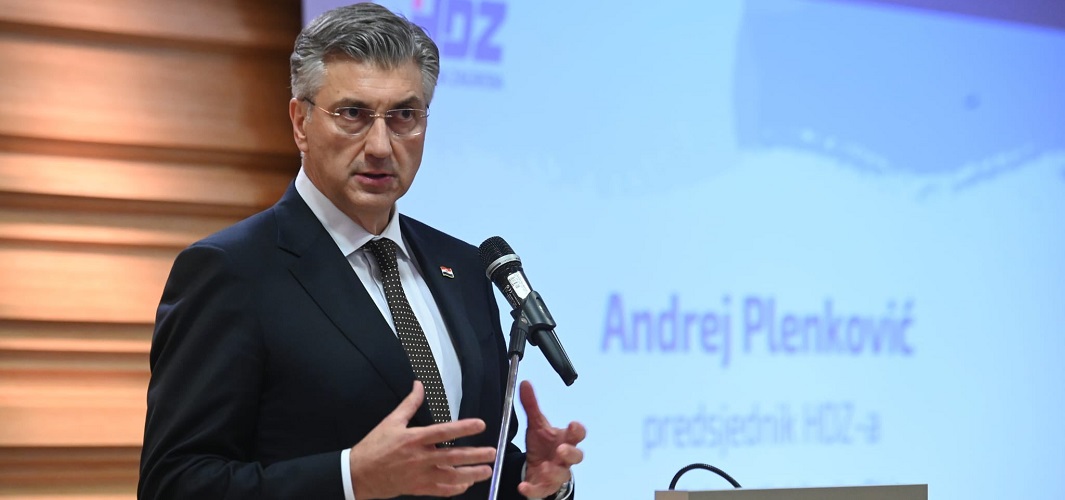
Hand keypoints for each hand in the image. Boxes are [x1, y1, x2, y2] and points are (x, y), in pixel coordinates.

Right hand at [349, 381, 496, 498]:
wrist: (358, 474)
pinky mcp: (418, 488)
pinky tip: (466, 484)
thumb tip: (419, 385)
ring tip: (487, 471)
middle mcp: (420, 458)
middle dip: (475, 455)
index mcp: (414, 439)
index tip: (480, 425)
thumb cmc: (374, 447)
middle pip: (453, 457)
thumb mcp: (391, 421)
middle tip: (492, 452)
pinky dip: (455, 489)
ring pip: (451, 477)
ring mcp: (420, 475)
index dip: (463, 428)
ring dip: (471, 475)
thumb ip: (410, 404)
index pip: (444, 432)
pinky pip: (441, 490)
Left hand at [518, 380, 585, 497]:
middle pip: (576, 456)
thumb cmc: (543, 445)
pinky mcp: (545, 486)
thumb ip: (532, 405)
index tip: (573, 425)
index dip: (577, 430)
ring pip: (561, 474)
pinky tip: (524, 487)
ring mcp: (557, 473)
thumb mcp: (537, 424)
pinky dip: (533, 490)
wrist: (537, 467)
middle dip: (570, 453)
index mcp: (565, 440)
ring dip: (554, 471)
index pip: (577, 434)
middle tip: (561, 450)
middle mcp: (564, 458)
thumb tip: (525, 384)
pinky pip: (541, 490)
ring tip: (545, 467)